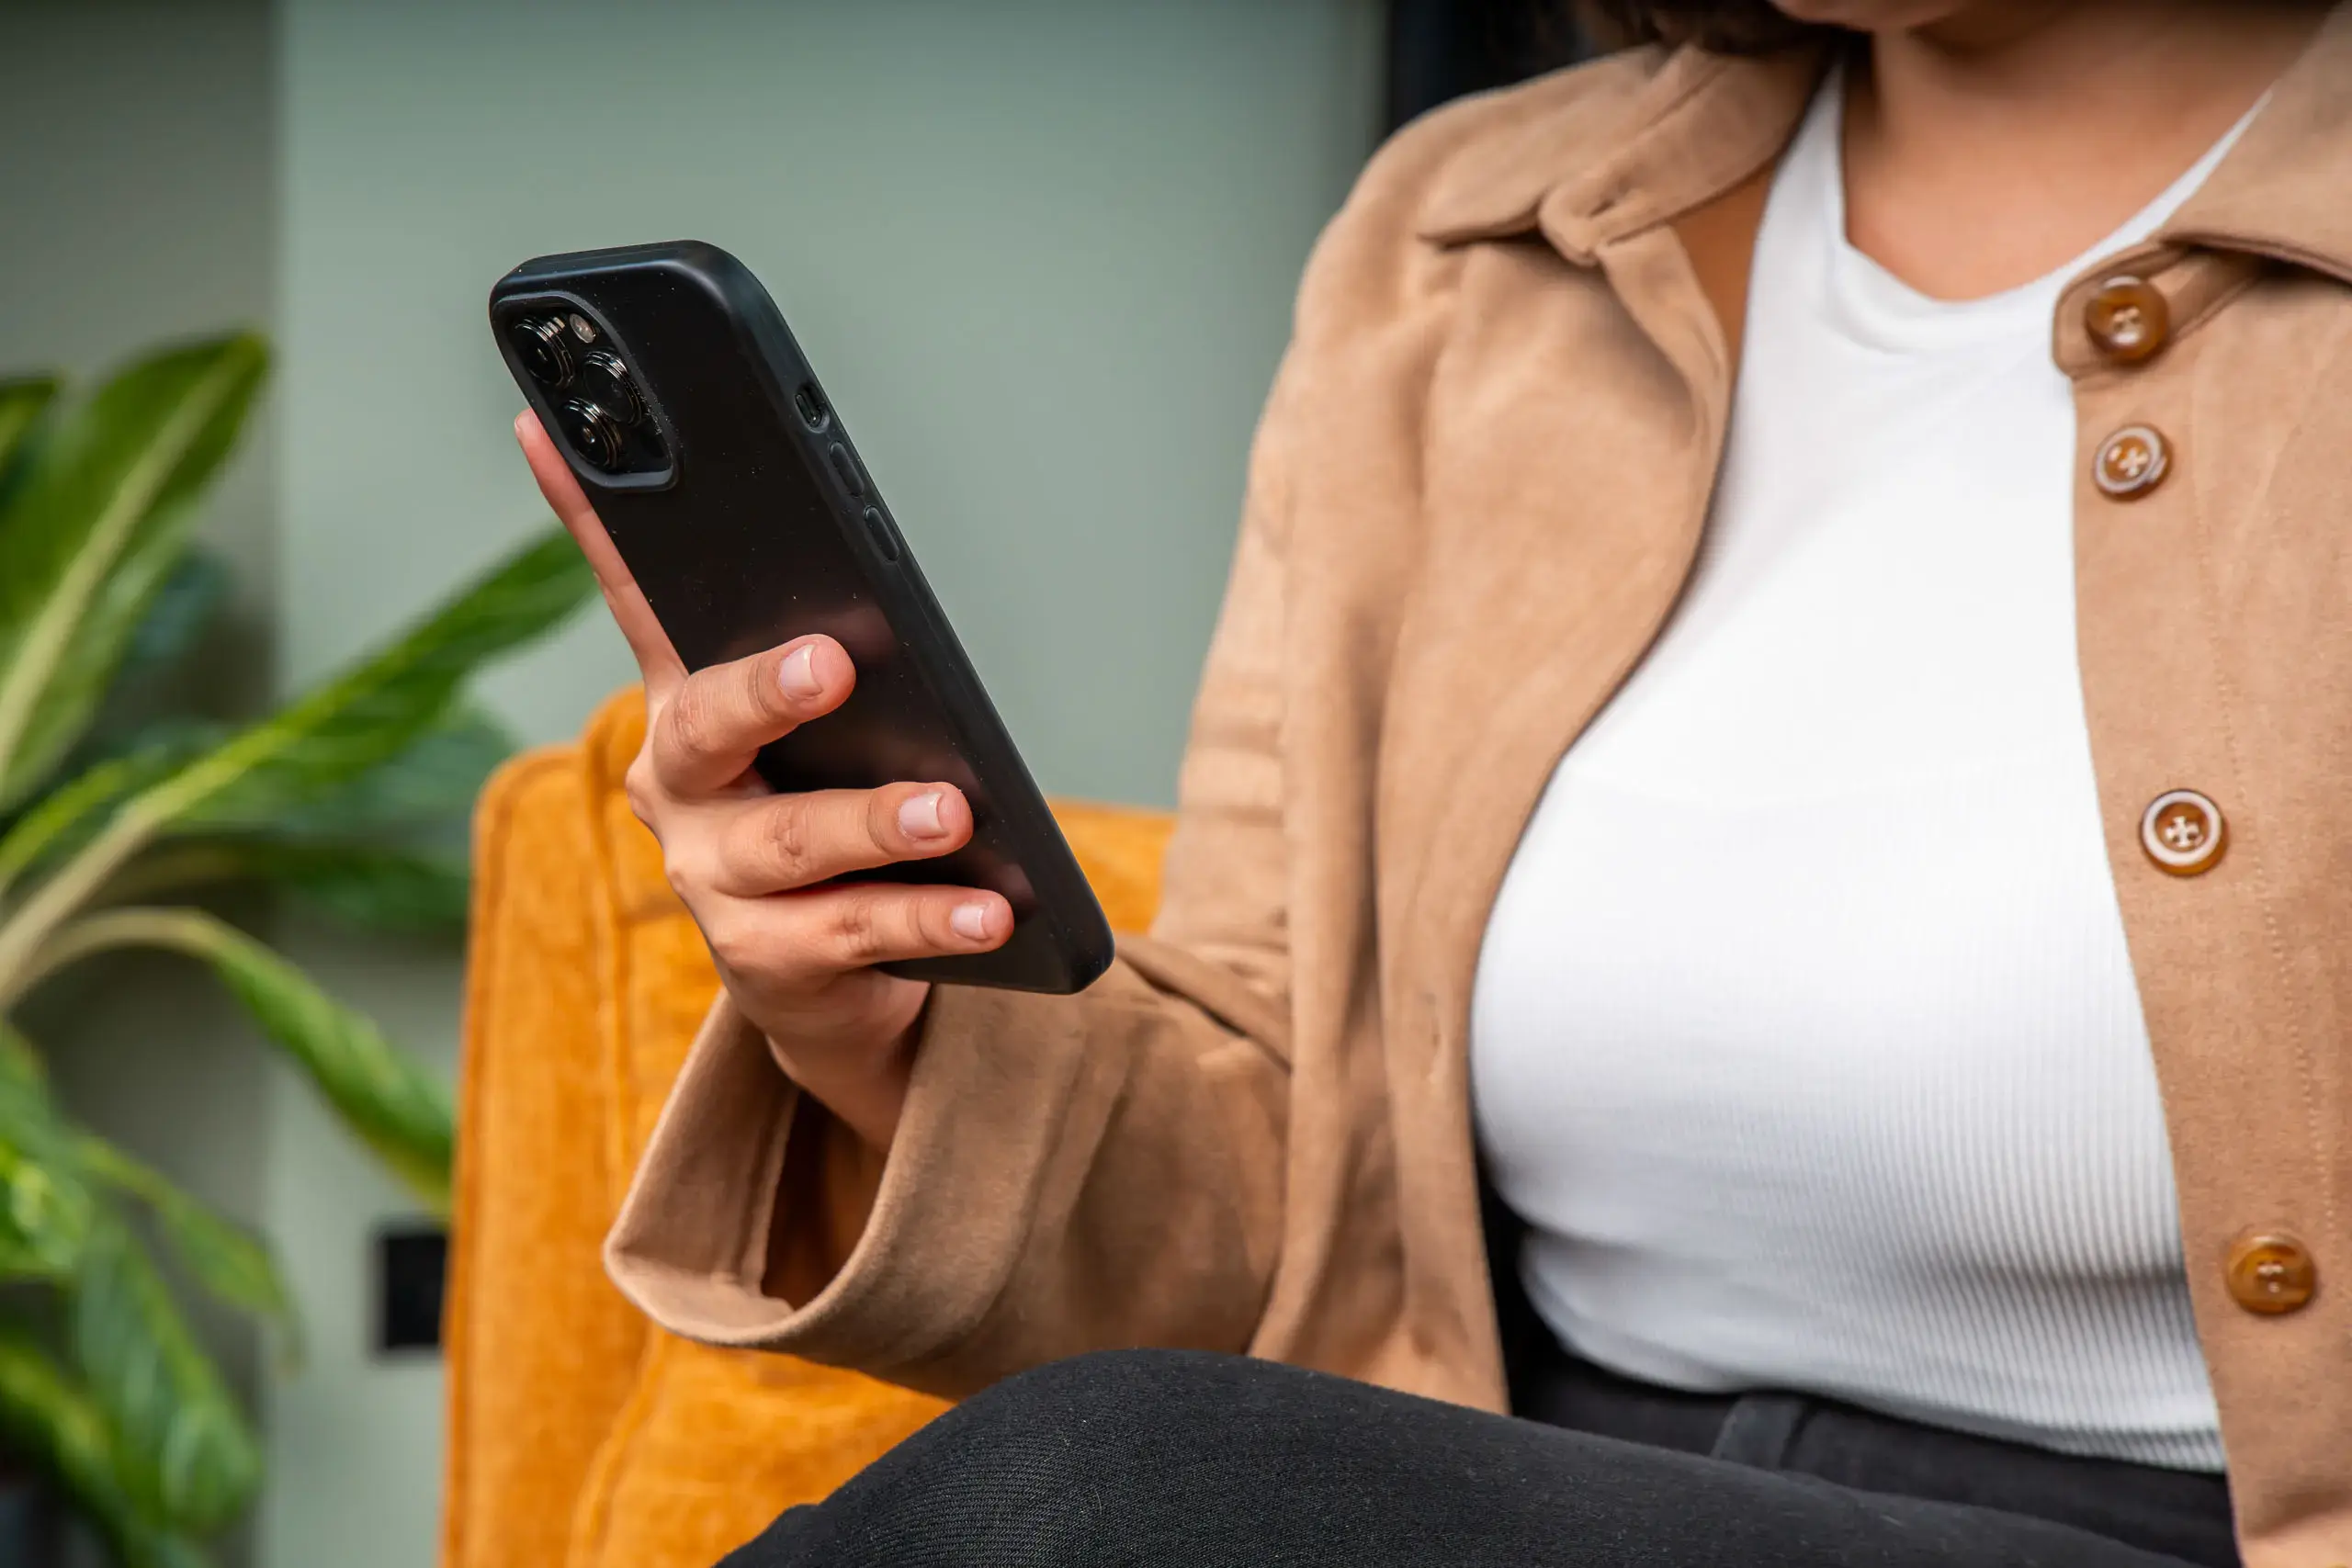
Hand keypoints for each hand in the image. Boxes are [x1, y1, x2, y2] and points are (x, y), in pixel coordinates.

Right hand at [516, 411, 1011, 1151]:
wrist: (828, 978)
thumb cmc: (831, 816)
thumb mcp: (823, 731)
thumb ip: (829, 662)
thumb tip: (872, 602)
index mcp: (686, 705)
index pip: (634, 594)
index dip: (586, 514)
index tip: (552, 426)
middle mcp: (681, 787)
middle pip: (705, 724)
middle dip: (765, 689)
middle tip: (831, 662)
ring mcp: (713, 879)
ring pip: (794, 839)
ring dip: (879, 821)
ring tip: (952, 809)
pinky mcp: (766, 960)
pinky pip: (852, 930)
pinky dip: (929, 918)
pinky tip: (991, 908)